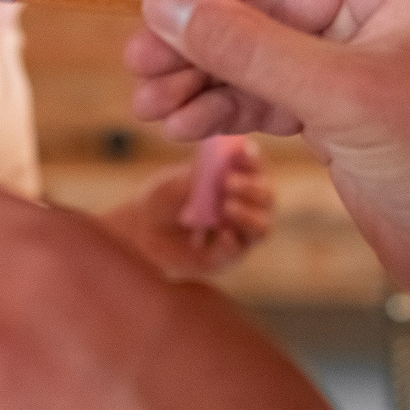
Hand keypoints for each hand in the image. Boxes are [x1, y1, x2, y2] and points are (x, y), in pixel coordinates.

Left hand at [97, 137, 274, 278]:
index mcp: (238, 180)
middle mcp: (246, 207)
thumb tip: (214, 166)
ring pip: (261, 227)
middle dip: (252, 189)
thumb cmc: (164, 200)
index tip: (245, 151)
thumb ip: (195, 177)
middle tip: (229, 182)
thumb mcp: (174, 184)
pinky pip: (237, 252)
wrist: (143, 231)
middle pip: (267, 198)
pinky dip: (232, 242)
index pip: (256, 169)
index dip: (254, 160)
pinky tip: (223, 234)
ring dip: (248, 216)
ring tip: (227, 207)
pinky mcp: (224, 257)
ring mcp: (238, 234)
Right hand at [124, 0, 409, 315]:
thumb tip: (163, 3)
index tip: (190, 9)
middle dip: (202, 29)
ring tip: (148, 105)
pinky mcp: (333, 103)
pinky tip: (179, 124)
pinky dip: (220, 103)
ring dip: (199, 71)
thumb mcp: (342, 97)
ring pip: (253, 40)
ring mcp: (351, 52)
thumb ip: (248, 48)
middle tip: (140, 63)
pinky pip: (260, 85)